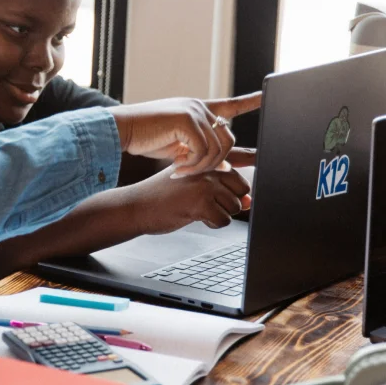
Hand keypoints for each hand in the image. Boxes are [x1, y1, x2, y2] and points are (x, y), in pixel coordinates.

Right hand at [109, 92, 261, 176]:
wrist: (121, 129)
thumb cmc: (144, 137)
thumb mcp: (177, 143)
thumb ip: (199, 149)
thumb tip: (222, 165)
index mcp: (198, 109)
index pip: (230, 105)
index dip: (250, 102)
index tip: (267, 96)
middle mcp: (200, 107)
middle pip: (228, 139)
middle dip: (216, 162)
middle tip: (190, 172)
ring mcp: (195, 111)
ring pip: (217, 148)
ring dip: (201, 167)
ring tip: (180, 171)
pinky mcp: (187, 120)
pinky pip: (203, 151)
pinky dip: (192, 165)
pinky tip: (176, 168)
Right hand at [124, 165, 251, 232]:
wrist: (136, 205)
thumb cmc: (162, 196)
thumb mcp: (192, 186)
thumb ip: (220, 190)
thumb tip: (248, 202)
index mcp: (205, 160)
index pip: (240, 168)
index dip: (240, 181)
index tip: (237, 179)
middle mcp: (207, 168)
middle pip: (242, 189)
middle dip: (229, 203)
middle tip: (207, 204)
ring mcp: (205, 184)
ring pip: (234, 206)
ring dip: (219, 215)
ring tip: (197, 210)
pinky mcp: (201, 202)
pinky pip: (224, 220)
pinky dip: (212, 224)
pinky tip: (194, 216)